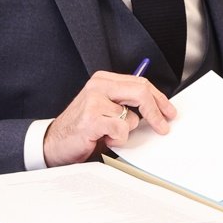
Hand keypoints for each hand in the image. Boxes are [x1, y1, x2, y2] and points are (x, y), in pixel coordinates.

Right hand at [43, 71, 176, 167]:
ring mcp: (94, 100)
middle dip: (157, 111)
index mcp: (103, 79)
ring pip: (132, 117)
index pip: (140, 83)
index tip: (169, 111)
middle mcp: (98, 86)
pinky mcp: (92, 118)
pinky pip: (122, 130)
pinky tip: (103, 139)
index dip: (159, 98)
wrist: (53, 143)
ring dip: (126, 132)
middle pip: (141, 92)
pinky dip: (117, 140)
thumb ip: (126, 102)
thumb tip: (157, 108)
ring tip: (109, 133)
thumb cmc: (82, 128)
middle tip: (163, 127)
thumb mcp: (105, 108)